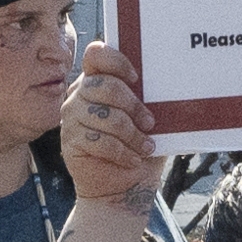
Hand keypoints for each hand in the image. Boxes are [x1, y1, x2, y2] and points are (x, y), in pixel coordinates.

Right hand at [61, 40, 163, 205]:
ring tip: (144, 146)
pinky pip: (99, 140)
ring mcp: (71, 118)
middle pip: (103, 85)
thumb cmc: (139, 147)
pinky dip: (122, 152)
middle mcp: (79, 94)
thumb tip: (171, 81)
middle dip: (133, 106)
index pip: (96, 54)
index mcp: (97, 80)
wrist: (123, 187)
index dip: (117, 62)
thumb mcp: (149, 118)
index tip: (137, 79)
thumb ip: (149, 98)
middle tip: (150, 123)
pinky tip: (132, 159)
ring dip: (131, 134)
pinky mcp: (70, 141)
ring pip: (104, 115)